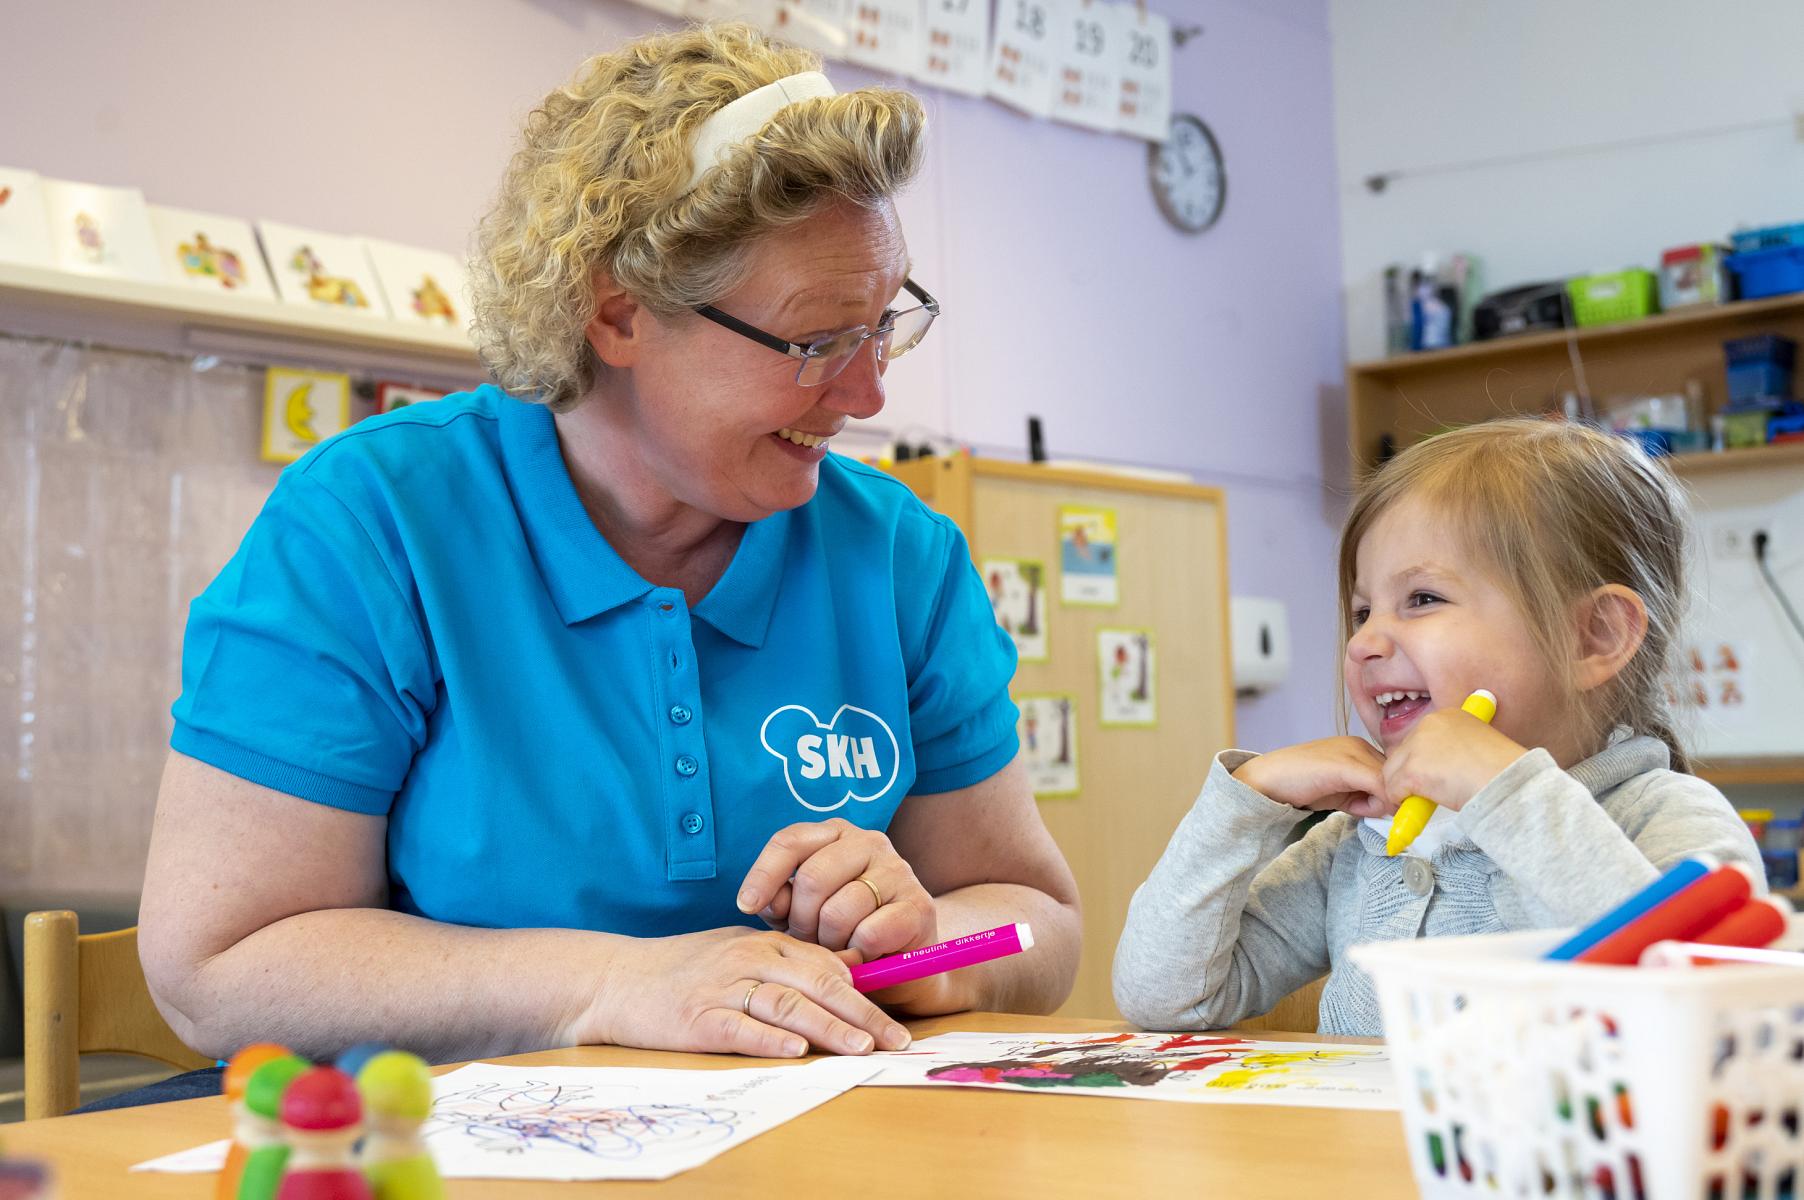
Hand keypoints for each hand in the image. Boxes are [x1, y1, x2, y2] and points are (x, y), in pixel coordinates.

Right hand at [579, 926, 911, 1057]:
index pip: (828, 966)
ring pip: (787, 1005)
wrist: (615, 980)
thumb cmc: (681, 970)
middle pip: (818, 984)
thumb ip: (784, 964)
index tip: (898, 1018)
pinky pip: (740, 1028)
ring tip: (860, 1048)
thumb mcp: (737, 953)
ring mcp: (722, 989)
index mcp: (764, 944)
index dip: (868, 993)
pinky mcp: (697, 1019)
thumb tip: (841, 980)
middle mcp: (749, 960)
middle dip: (863, 1015)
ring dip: (828, 1027)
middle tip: (895, 1040)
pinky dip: (769, 1039)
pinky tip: (796, 1049)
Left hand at [737, 818, 952, 1012]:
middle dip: (801, 921)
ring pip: (838, 911)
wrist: (898, 970)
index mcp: (835, 835)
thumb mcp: (799, 915)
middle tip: (809, 941)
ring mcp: (898, 871)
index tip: (746, 905)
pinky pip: (868, 933)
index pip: (790, 841)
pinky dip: (857, 954)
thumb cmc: (841, 936)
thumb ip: (778, 902)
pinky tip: (861, 957)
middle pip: (812, 878)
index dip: (764, 874)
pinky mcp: (918, 905)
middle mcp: (869, 842)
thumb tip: (763, 901)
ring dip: (829, 944)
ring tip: (837, 950)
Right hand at [1230, 737, 1389, 817]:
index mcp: (1358, 748)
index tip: (1376, 811)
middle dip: (1385, 801)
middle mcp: (1359, 745)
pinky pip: (1380, 787)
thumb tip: (1393, 810)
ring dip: (1377, 804)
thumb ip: (1365, 796)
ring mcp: (1354, 752)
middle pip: (1394, 779)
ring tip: (1348, 804)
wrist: (1267, 778)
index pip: (1391, 775)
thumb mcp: (1340, 791)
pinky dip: (1378, 805)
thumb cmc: (1298, 785)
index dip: (1388, 796)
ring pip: (1390, 784)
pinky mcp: (1348, 765)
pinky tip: (1354, 807)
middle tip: (1358, 809)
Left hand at [1381, 708, 1526, 812]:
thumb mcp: (1479, 748)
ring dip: (1407, 790)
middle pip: (1401, 755)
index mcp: (1448, 715)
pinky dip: (1406, 804)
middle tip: (1437, 790)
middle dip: (1412, 775)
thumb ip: (1453, 751)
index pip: (1418, 741)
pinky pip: (1393, 792)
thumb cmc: (1503, 772)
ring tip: (1436, 798)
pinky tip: (1429, 804)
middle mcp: (1428, 724)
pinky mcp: (1411, 770)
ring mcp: (1417, 746)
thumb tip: (1436, 769)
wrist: (1509, 784)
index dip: (1425, 762)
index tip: (1441, 775)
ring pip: (1392, 774)